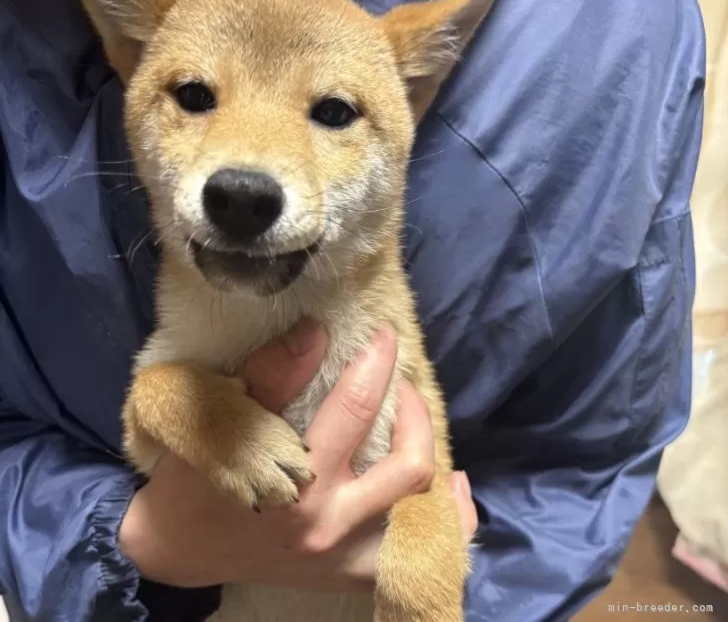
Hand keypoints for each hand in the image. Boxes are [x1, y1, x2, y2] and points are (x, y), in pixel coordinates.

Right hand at [120, 322, 476, 590]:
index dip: (376, 362)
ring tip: (414, 421)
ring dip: (429, 453)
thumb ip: (270, 374)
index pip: (354, 408)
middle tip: (398, 382)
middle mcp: (330, 527)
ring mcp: (347, 560)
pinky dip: (448, 518)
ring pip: (424, 507)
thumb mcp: (218, 420)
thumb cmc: (196, 479)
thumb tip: (317, 330)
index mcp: (294, 485)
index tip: (385, 335)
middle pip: (409, 463)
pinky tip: (450, 484)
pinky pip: (425, 554)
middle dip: (413, 409)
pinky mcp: (352, 576)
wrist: (180, 548)